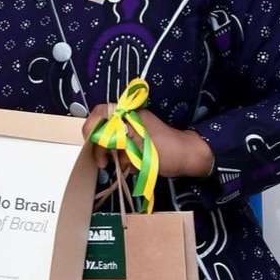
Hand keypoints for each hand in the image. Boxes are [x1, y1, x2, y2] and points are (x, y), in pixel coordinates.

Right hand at [81, 104, 213, 177]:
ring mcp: (131, 131)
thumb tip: (101, 140)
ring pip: (109, 140)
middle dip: (99, 146)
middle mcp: (128, 120)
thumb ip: (119, 140)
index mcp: (130, 114)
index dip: (91, 126)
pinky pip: (120, 148)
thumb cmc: (167, 152)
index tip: (90, 143)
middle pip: (102, 128)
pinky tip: (126, 167)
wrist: (189, 159)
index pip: (101, 113)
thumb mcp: (141, 146)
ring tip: (111, 167)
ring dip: (108, 154)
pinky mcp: (135, 142)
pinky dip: (119, 158)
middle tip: (102, 163)